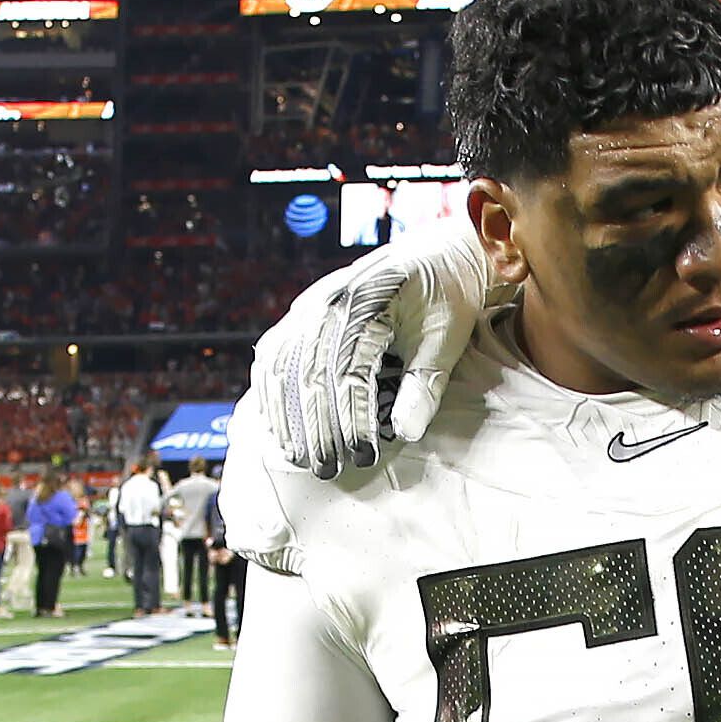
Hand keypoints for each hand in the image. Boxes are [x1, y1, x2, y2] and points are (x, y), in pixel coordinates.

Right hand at [249, 226, 497, 475]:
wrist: (439, 253)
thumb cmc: (448, 296)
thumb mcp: (446, 339)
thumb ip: (424, 385)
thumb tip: (407, 433)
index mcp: (366, 302)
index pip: (346, 372)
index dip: (350, 418)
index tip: (362, 456)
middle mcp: (329, 300)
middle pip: (307, 372)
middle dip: (315, 426)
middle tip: (327, 468)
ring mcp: (311, 303)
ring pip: (282, 364)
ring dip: (287, 414)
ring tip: (300, 456)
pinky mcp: (304, 311)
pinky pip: (275, 352)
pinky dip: (273, 390)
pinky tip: (280, 423)